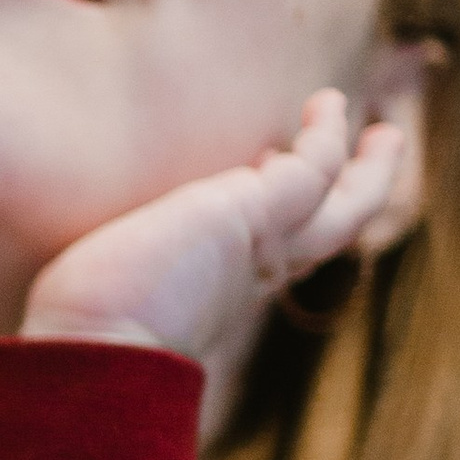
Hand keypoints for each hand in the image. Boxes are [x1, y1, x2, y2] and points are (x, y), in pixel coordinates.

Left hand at [20, 87, 402, 377]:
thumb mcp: (105, 300)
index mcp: (217, 294)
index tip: (268, 169)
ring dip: (369, 168)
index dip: (282, 218)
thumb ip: (114, 287)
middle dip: (356, 194)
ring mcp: (258, 247)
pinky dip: (327, 137)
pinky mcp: (251, 216)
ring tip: (382, 131)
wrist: (91, 355)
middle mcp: (248, 275)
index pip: (271, 253)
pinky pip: (314, 169)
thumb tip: (78, 298)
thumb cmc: (77, 339)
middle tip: (379, 152)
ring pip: (342, 207)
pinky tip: (326, 103)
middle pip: (328, 233)